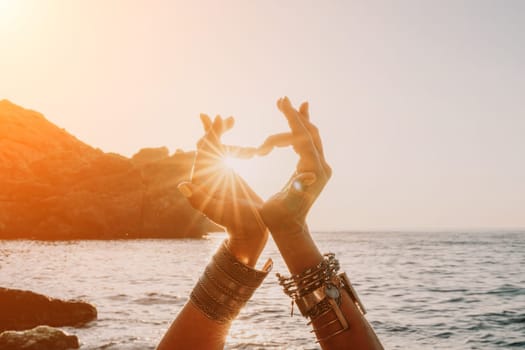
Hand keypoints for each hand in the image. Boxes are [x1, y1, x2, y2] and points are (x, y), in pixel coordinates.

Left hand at [178, 115, 267, 265]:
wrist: (249, 229)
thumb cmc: (236, 223)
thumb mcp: (218, 212)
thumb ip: (200, 200)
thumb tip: (182, 185)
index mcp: (200, 182)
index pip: (202, 153)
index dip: (209, 136)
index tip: (216, 119)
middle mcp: (205, 175)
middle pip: (206, 147)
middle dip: (214, 130)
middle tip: (223, 116)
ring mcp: (216, 173)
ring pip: (215, 148)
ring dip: (221, 133)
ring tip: (230, 119)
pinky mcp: (226, 173)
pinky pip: (225, 153)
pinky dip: (231, 143)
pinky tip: (233, 132)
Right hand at [259, 97, 331, 235]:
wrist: (288, 228)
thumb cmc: (281, 217)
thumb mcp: (287, 203)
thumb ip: (297, 188)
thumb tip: (307, 175)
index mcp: (314, 171)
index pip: (304, 138)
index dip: (293, 119)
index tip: (282, 102)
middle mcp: (320, 167)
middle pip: (310, 133)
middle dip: (295, 116)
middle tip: (281, 100)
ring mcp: (318, 167)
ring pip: (310, 136)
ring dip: (298, 121)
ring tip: (286, 104)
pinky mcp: (312, 169)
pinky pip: (308, 144)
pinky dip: (301, 130)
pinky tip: (298, 118)